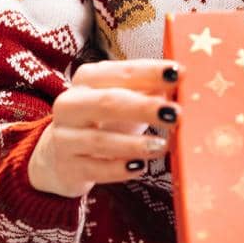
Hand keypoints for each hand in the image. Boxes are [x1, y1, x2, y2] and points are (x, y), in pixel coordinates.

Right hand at [28, 59, 180, 198]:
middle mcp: (70, 105)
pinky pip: (95, 169)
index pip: (121, 72)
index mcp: (88, 80)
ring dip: (134, 143)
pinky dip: (118, 169)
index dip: (150, 72)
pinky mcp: (67, 168)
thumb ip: (150, 91)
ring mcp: (64, 138)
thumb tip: (183, 87)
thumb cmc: (105, 122)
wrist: (59, 156)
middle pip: (108, 103)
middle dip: (144, 108)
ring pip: (100, 140)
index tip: (179, 73)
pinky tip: (139, 167)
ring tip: (162, 145)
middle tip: (176, 114)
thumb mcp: (125, 100)